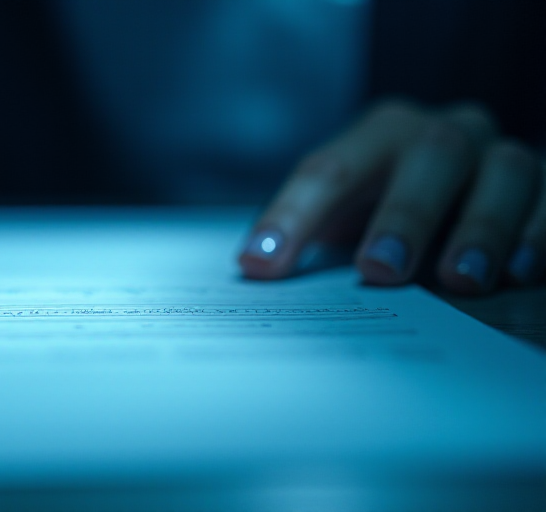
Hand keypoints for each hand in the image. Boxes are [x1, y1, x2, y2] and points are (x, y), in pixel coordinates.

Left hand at [239, 100, 544, 293]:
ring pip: (505, 171)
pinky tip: (514, 274)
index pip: (329, 169)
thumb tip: (256, 274)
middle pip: (430, 154)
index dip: (292, 216)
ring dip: (481, 227)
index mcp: (379, 136)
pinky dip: (535, 235)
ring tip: (458, 280)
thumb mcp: (345, 221)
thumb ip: (308, 242)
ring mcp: (499, 157)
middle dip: (404, 213)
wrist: (468, 200)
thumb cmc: (388, 214)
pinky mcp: (545, 188)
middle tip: (379, 269)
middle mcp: (443, 135)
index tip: (261, 264)